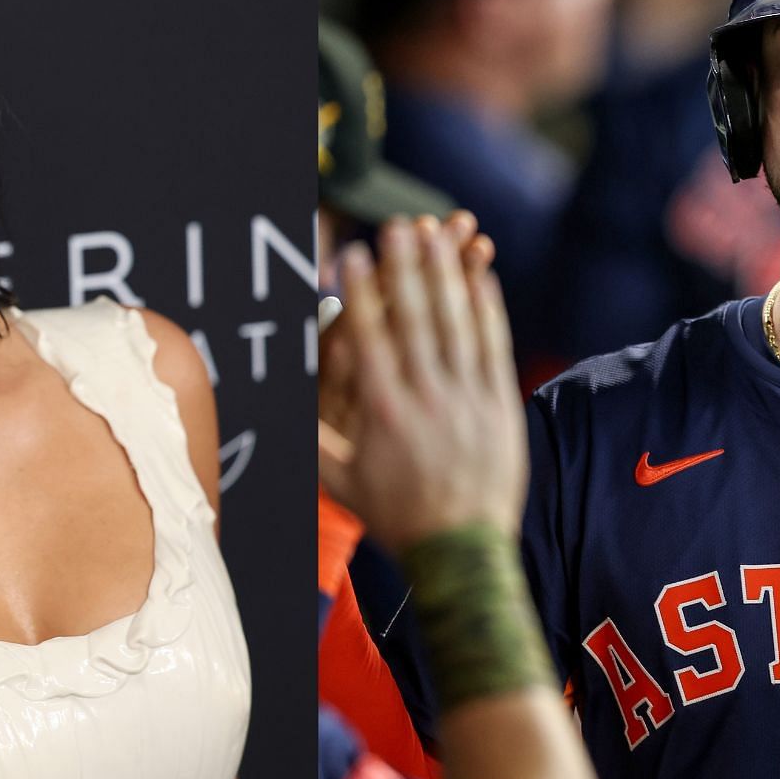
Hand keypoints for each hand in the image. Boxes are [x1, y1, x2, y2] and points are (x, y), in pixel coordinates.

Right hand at [317, 212, 524, 553]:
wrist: (462, 553)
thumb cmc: (398, 517)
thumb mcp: (340, 482)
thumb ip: (312, 437)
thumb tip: (279, 404)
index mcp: (383, 413)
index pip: (369, 338)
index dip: (361, 291)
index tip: (353, 253)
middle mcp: (426, 398)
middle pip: (415, 318)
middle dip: (406, 267)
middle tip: (398, 225)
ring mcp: (468, 398)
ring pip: (457, 322)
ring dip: (447, 273)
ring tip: (440, 233)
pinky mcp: (501, 403)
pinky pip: (493, 345)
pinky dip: (487, 306)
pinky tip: (479, 274)